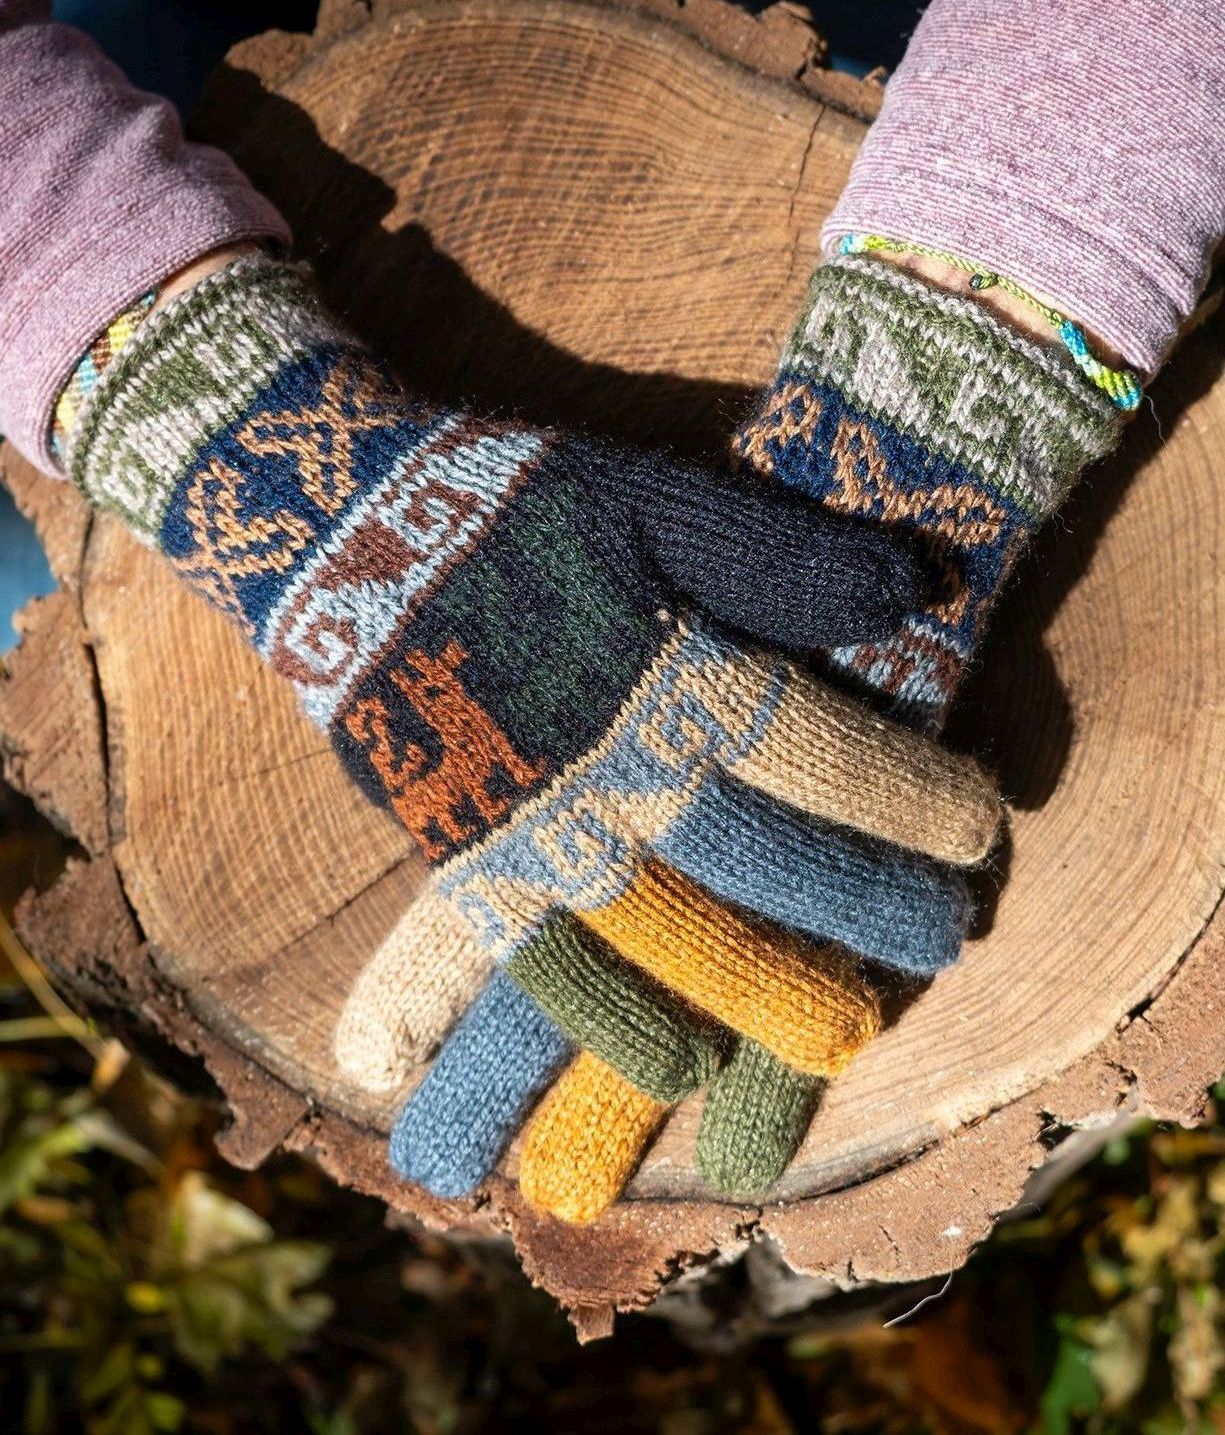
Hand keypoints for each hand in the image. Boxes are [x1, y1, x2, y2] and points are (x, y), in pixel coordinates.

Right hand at [65, 253, 1000, 1217]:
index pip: (816, 757)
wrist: (340, 531)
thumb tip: (910, 590)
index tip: (978, 831)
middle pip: (757, 865)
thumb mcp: (654, 498)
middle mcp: (607, 768)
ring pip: (659, 942)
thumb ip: (779, 553)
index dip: (907, 800)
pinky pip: (529, 966)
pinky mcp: (458, 860)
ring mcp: (527, 828)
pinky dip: (581, 1027)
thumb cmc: (513, 506)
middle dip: (858, 908)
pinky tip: (657, 1072)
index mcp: (664, 673)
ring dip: (752, 995)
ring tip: (836, 1042)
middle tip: (938, 941)